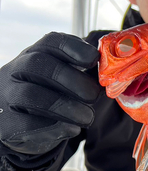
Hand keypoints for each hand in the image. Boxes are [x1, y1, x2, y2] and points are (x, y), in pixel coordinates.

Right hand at [0, 32, 100, 154]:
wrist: (18, 128)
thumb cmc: (49, 97)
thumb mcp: (63, 80)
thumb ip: (84, 72)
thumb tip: (114, 69)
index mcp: (34, 55)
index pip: (51, 42)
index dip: (74, 48)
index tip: (94, 60)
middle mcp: (15, 71)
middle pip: (39, 65)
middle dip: (72, 79)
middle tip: (93, 95)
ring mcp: (6, 97)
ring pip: (31, 95)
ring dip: (67, 107)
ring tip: (87, 117)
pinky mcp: (5, 124)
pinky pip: (27, 124)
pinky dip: (56, 127)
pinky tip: (72, 129)